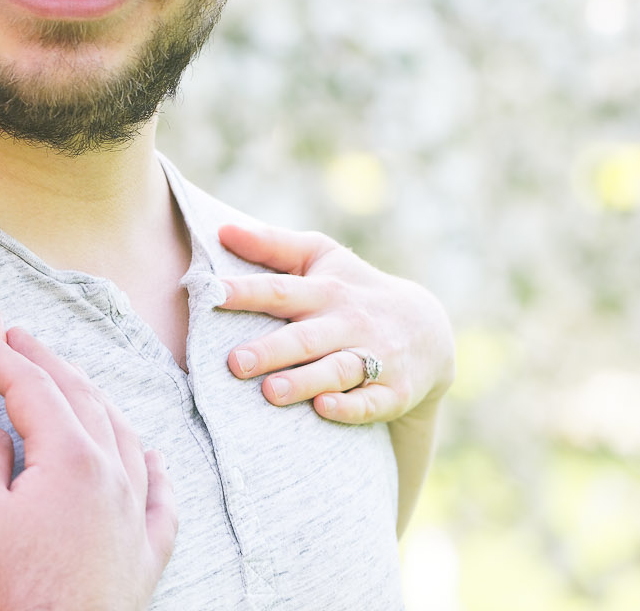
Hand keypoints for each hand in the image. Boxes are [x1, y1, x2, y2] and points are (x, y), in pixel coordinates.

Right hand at [0, 319, 175, 610]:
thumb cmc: (9, 589)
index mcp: (72, 458)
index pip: (31, 386)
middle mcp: (114, 476)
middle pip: (81, 398)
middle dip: (44, 361)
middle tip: (14, 337)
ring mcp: (136, 516)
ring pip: (123, 436)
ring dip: (92, 399)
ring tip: (68, 380)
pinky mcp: (146, 555)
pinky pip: (161, 498)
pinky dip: (154, 468)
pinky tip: (151, 456)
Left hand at [217, 222, 454, 424]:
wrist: (426, 330)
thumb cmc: (352, 288)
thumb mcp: (319, 257)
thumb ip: (271, 245)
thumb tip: (223, 231)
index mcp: (325, 290)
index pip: (282, 288)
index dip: (247, 291)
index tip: (213, 293)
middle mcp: (349, 323)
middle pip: (306, 337)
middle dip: (271, 350)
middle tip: (234, 362)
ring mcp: (374, 358)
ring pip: (337, 371)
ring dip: (305, 381)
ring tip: (270, 392)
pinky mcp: (393, 392)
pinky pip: (371, 403)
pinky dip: (350, 407)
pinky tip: (324, 409)